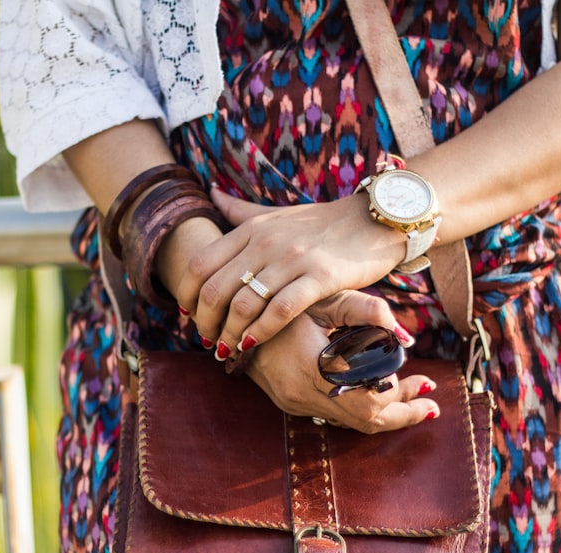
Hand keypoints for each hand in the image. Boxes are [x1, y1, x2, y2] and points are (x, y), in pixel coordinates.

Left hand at [172, 188, 407, 359]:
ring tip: (227, 349)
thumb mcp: (276, 213)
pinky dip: (261, 332)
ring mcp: (293, 259)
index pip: (200, 264)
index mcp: (251, 229)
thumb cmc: (321, 222)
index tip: (188, 315)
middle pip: (215, 289)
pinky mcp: (321, 277)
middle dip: (205, 322)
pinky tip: (252, 345)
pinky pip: (281, 311)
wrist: (374, 220)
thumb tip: (211, 193)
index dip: (186, 294)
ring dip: (229, 334)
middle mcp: (266, 242)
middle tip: (207, 339)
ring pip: (244, 304)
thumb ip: (241, 210)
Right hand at [245, 294, 437, 434]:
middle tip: (430, 405)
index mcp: (313, 369)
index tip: (426, 383)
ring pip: (349, 424)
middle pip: (364, 423)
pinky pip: (333, 415)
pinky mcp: (288, 402)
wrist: (232, 312)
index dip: (402, 398)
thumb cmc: (283, 298)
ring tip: (414, 403)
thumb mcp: (326, 297)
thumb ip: (368, 311)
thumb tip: (406, 337)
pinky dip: (360, 409)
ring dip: (384, 414)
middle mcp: (301, 394)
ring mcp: (292, 402)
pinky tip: (377, 395)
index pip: (370, 402)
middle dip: (402, 415)